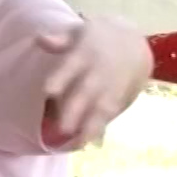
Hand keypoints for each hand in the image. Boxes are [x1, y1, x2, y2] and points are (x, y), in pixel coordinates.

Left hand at [36, 15, 151, 148]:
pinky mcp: (120, 96)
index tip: (47, 91)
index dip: (60, 78)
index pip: (70, 66)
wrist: (137, 42)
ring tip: (78, 144)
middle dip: (75, 110)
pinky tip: (91, 142)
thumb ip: (60, 40)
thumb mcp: (81, 32)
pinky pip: (112, 113)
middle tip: (61, 129)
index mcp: (84, 54)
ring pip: (100, 108)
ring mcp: (110, 86)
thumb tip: (39, 38)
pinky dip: (101, 127)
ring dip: (90, 126)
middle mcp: (97, 72)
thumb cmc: (100, 38)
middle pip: (85, 91)